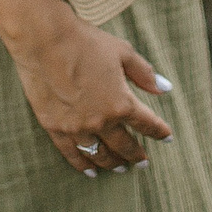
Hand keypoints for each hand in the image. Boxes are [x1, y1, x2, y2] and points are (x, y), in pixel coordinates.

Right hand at [9, 9, 173, 174]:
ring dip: (112, 163)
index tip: (167, 137)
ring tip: (120, 169)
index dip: (160, 132)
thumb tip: (165, 88)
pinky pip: (72, 154)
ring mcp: (77, 127)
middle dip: (136, 155)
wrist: (44, 40)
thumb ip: (145, 74)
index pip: (147, 124)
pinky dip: (82, 164)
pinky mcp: (55, 128)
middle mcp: (102, 121)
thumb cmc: (85, 41)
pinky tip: (89, 171)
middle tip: (142, 162)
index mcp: (122, 103)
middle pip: (124, 145)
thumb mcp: (122, 52)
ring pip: (99, 155)